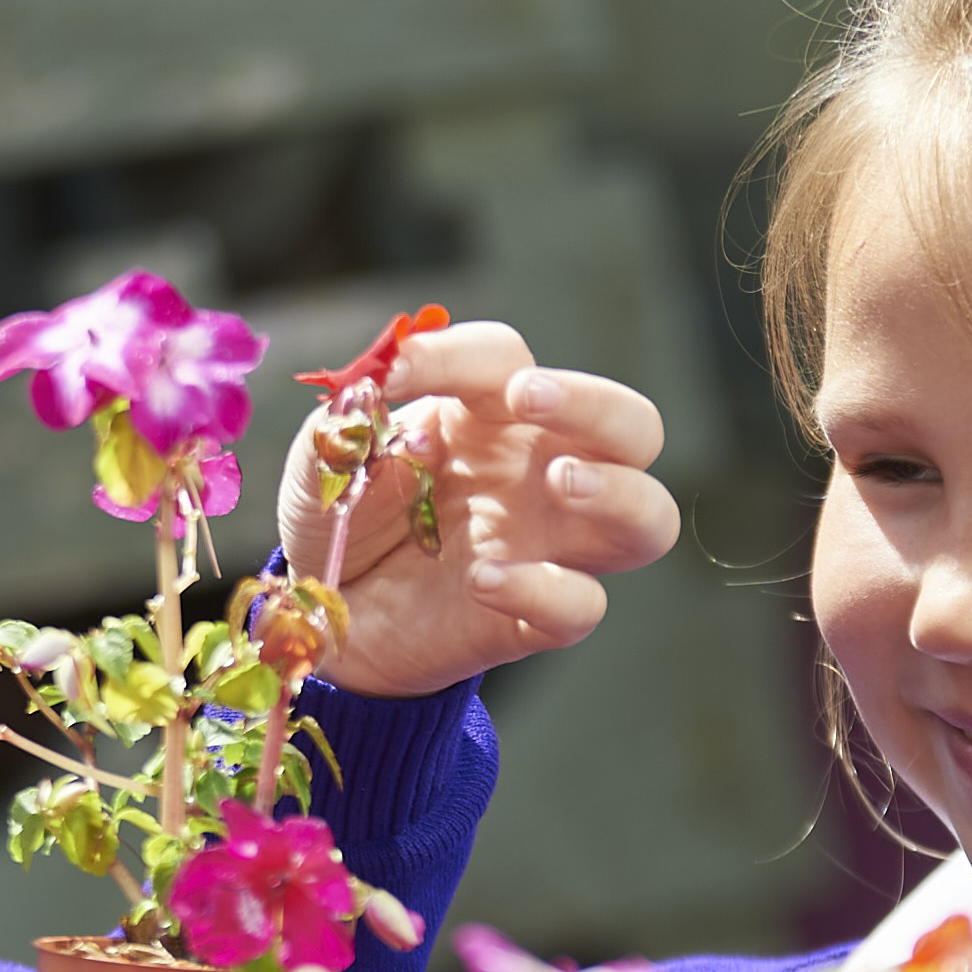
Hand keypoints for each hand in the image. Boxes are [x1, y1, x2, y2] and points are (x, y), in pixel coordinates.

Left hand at [285, 320, 680, 697]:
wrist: (324, 616)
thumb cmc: (339, 518)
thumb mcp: (322, 461)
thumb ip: (346, 423)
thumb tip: (371, 387)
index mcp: (489, 416)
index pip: (505, 359)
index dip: (457, 354)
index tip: (396, 374)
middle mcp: (538, 472)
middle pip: (631, 425)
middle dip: (593, 402)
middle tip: (529, 400)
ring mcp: (548, 546)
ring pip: (648, 516)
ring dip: (618, 491)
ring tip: (562, 483)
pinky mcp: (535, 617)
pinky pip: (582, 605)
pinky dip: (546, 590)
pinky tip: (486, 581)